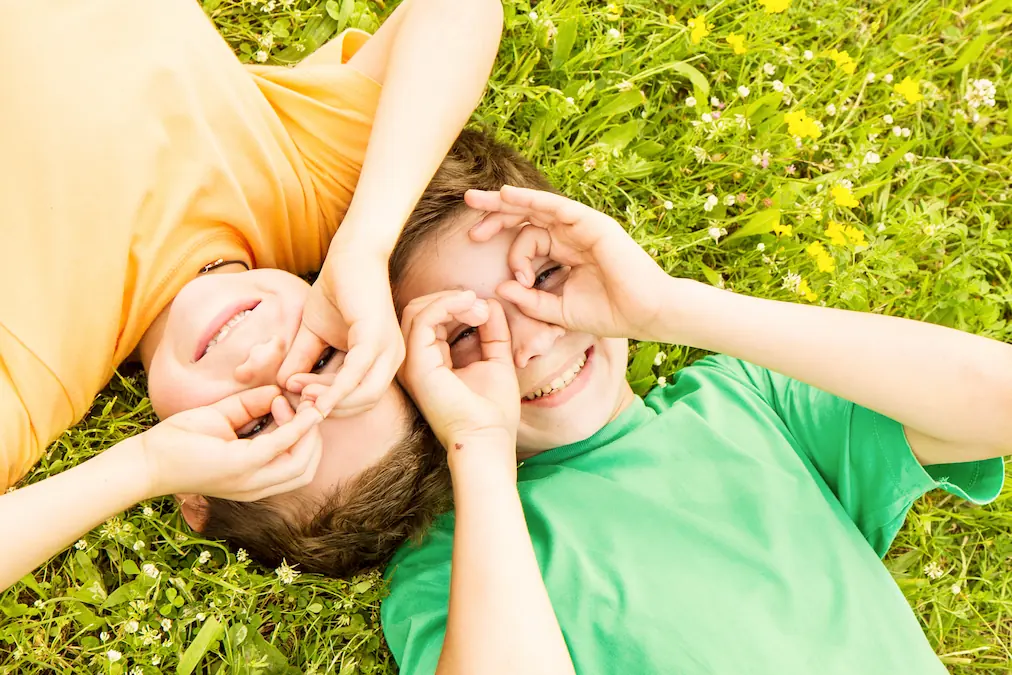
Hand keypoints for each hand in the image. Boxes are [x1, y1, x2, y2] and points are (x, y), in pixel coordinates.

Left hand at [140, 386, 323, 500]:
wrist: (145, 461)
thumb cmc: (180, 442)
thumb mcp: (224, 419)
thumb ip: (252, 407)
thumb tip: (279, 392)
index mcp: (255, 479)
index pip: (300, 465)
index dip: (307, 434)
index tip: (293, 405)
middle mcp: (257, 486)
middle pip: (307, 467)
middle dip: (313, 434)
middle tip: (301, 405)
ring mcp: (249, 481)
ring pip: (302, 463)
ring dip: (305, 430)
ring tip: (290, 405)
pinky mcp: (239, 466)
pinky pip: (278, 446)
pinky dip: (291, 425)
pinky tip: (286, 404)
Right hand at [277, 235, 404, 417]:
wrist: (348, 256)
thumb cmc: (336, 292)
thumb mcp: (313, 333)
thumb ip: (301, 360)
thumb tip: (282, 386)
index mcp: (381, 362)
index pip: (357, 398)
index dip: (327, 404)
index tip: (295, 400)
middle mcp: (391, 360)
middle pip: (363, 404)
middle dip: (329, 408)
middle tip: (296, 401)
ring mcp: (387, 350)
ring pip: (363, 396)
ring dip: (328, 400)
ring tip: (299, 392)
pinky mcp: (376, 338)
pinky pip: (356, 375)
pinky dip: (334, 390)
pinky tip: (312, 396)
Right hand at [399, 291, 519, 472]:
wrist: (489, 438)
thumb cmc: (493, 411)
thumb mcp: (496, 360)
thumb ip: (492, 332)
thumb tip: (489, 303)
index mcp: (430, 362)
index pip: (431, 320)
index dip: (456, 306)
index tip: (486, 310)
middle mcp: (414, 362)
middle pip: (419, 311)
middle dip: (451, 299)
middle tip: (481, 306)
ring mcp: (412, 363)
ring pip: (416, 311)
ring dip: (450, 300)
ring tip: (477, 308)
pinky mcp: (416, 364)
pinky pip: (422, 320)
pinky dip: (445, 305)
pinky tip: (469, 308)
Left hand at [466, 186, 671, 341]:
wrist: (646, 315)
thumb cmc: (609, 313)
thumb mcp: (558, 311)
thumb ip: (530, 300)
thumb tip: (500, 287)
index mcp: (565, 251)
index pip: (527, 238)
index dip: (511, 253)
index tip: (512, 279)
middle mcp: (571, 234)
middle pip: (527, 215)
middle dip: (496, 212)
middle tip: (468, 206)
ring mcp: (582, 226)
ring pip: (537, 206)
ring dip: (506, 201)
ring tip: (478, 199)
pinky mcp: (592, 224)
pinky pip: (556, 207)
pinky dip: (531, 199)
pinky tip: (506, 196)